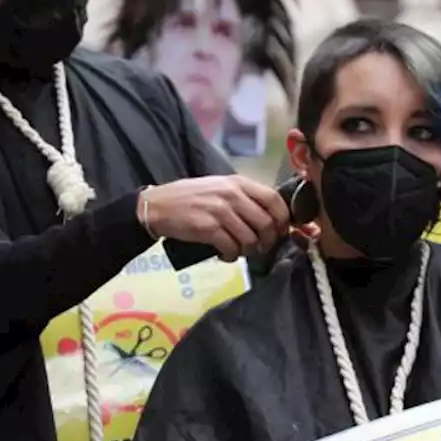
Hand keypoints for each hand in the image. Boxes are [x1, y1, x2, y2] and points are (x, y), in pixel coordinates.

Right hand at [140, 176, 289, 262]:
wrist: (157, 205)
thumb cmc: (191, 197)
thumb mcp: (220, 187)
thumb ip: (243, 197)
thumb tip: (269, 217)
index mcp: (238, 183)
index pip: (273, 199)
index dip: (283, 218)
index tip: (281, 231)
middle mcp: (232, 195)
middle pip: (265, 223)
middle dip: (268, 241)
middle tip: (261, 248)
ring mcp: (219, 211)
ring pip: (250, 239)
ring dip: (248, 251)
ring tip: (239, 252)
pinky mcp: (207, 228)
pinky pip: (231, 248)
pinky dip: (231, 257)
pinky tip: (225, 256)